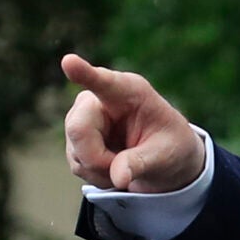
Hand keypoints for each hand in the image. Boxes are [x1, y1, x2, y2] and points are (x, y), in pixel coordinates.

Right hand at [61, 53, 203, 192]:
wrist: (165, 157)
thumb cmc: (170, 146)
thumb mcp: (166, 155)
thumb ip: (142, 163)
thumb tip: (118, 177)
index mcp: (130, 91)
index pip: (104, 82)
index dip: (84, 73)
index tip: (69, 62)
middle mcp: (99, 99)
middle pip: (78, 129)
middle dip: (97, 159)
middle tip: (124, 170)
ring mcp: (84, 117)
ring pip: (76, 152)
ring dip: (101, 170)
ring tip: (127, 165)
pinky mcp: (77, 137)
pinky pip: (77, 163)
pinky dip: (97, 175)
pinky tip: (114, 167)